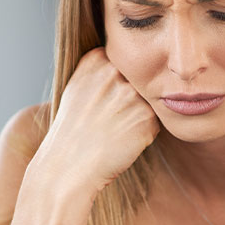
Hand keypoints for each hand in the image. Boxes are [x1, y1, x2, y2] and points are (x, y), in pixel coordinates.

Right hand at [34, 48, 159, 194]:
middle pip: (140, 80)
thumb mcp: (77, 86)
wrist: (68, 165)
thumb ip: (103, 68)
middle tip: (110, 118)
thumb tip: (135, 61)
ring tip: (115, 129)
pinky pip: (156, 120)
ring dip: (139, 115)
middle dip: (131, 98)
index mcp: (96, 60)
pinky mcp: (147, 116)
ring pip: (149, 100)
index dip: (118, 83)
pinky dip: (144, 132)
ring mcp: (131, 94)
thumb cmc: (72, 129)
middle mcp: (115, 72)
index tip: (103, 100)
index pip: (126, 62)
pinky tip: (123, 139)